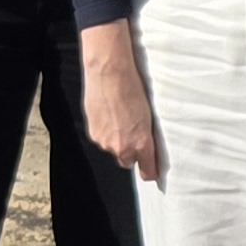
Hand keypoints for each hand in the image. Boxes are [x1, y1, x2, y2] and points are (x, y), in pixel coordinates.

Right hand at [80, 20, 162, 183]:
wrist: (109, 74)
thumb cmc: (133, 89)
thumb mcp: (148, 116)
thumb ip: (146, 137)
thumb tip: (146, 149)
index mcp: (142, 143)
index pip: (147, 171)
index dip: (150, 170)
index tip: (152, 169)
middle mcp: (123, 147)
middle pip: (128, 162)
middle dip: (131, 153)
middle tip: (133, 133)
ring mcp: (106, 142)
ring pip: (113, 149)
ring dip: (116, 140)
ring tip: (119, 118)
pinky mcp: (93, 134)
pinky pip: (102, 140)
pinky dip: (105, 132)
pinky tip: (108, 115)